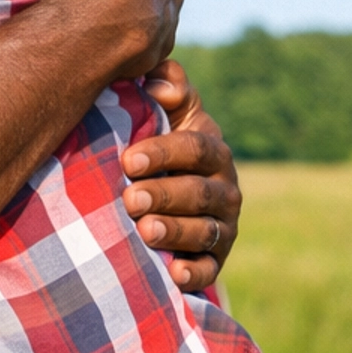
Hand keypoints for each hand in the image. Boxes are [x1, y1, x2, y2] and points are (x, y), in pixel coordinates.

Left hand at [120, 62, 241, 292]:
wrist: (161, 201)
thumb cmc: (156, 150)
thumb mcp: (166, 117)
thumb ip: (166, 90)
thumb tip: (157, 79)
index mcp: (212, 151)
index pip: (196, 148)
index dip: (164, 153)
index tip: (128, 161)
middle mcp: (224, 190)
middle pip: (200, 193)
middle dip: (165, 195)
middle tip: (129, 200)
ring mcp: (221, 227)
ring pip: (204, 231)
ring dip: (175, 232)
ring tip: (144, 232)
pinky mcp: (213, 261)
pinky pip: (208, 271)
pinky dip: (193, 273)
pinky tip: (174, 273)